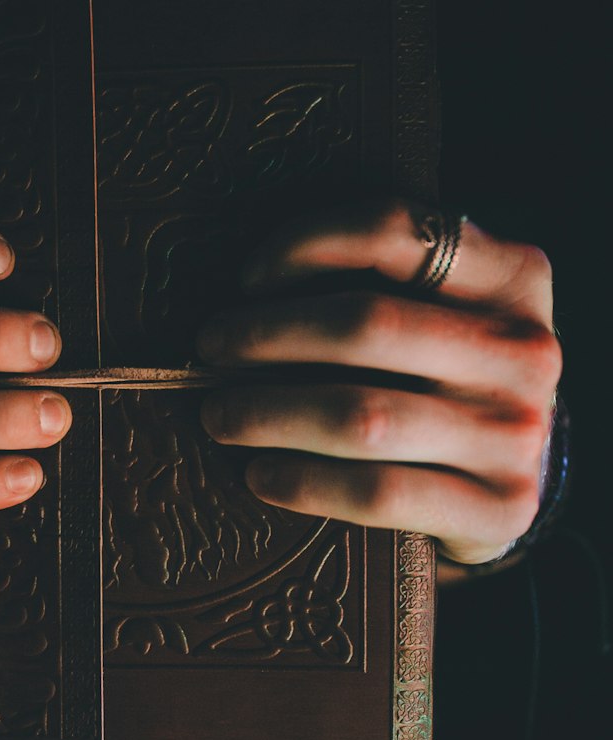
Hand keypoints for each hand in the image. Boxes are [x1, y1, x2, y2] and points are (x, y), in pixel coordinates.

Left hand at [195, 200, 561, 569]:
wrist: (518, 477)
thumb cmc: (446, 375)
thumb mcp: (443, 307)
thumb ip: (382, 280)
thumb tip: (246, 288)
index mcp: (515, 276)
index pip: (395, 230)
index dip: (303, 245)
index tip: (248, 278)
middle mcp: (527, 350)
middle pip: (366, 324)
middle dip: (266, 334)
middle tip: (212, 348)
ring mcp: (518, 435)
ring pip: (363, 416)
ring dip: (266, 413)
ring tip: (219, 415)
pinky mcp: (500, 509)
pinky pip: (377, 493)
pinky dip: (302, 482)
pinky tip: (260, 474)